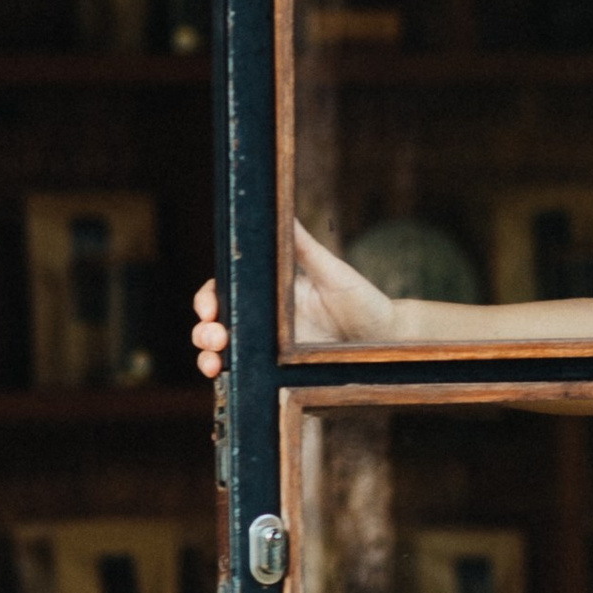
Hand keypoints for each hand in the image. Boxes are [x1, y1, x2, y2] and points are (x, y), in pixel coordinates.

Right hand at [191, 228, 407, 379]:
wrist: (388, 340)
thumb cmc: (363, 301)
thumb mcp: (332, 273)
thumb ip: (304, 247)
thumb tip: (280, 209)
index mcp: (270, 294)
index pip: (224, 292)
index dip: (207, 299)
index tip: (209, 307)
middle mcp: (264, 322)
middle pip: (216, 326)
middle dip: (203, 333)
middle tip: (214, 338)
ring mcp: (270, 350)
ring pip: (226, 355)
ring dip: (209, 359)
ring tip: (212, 365)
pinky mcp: (281, 375)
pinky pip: (249, 379)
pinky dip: (232, 381)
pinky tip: (228, 382)